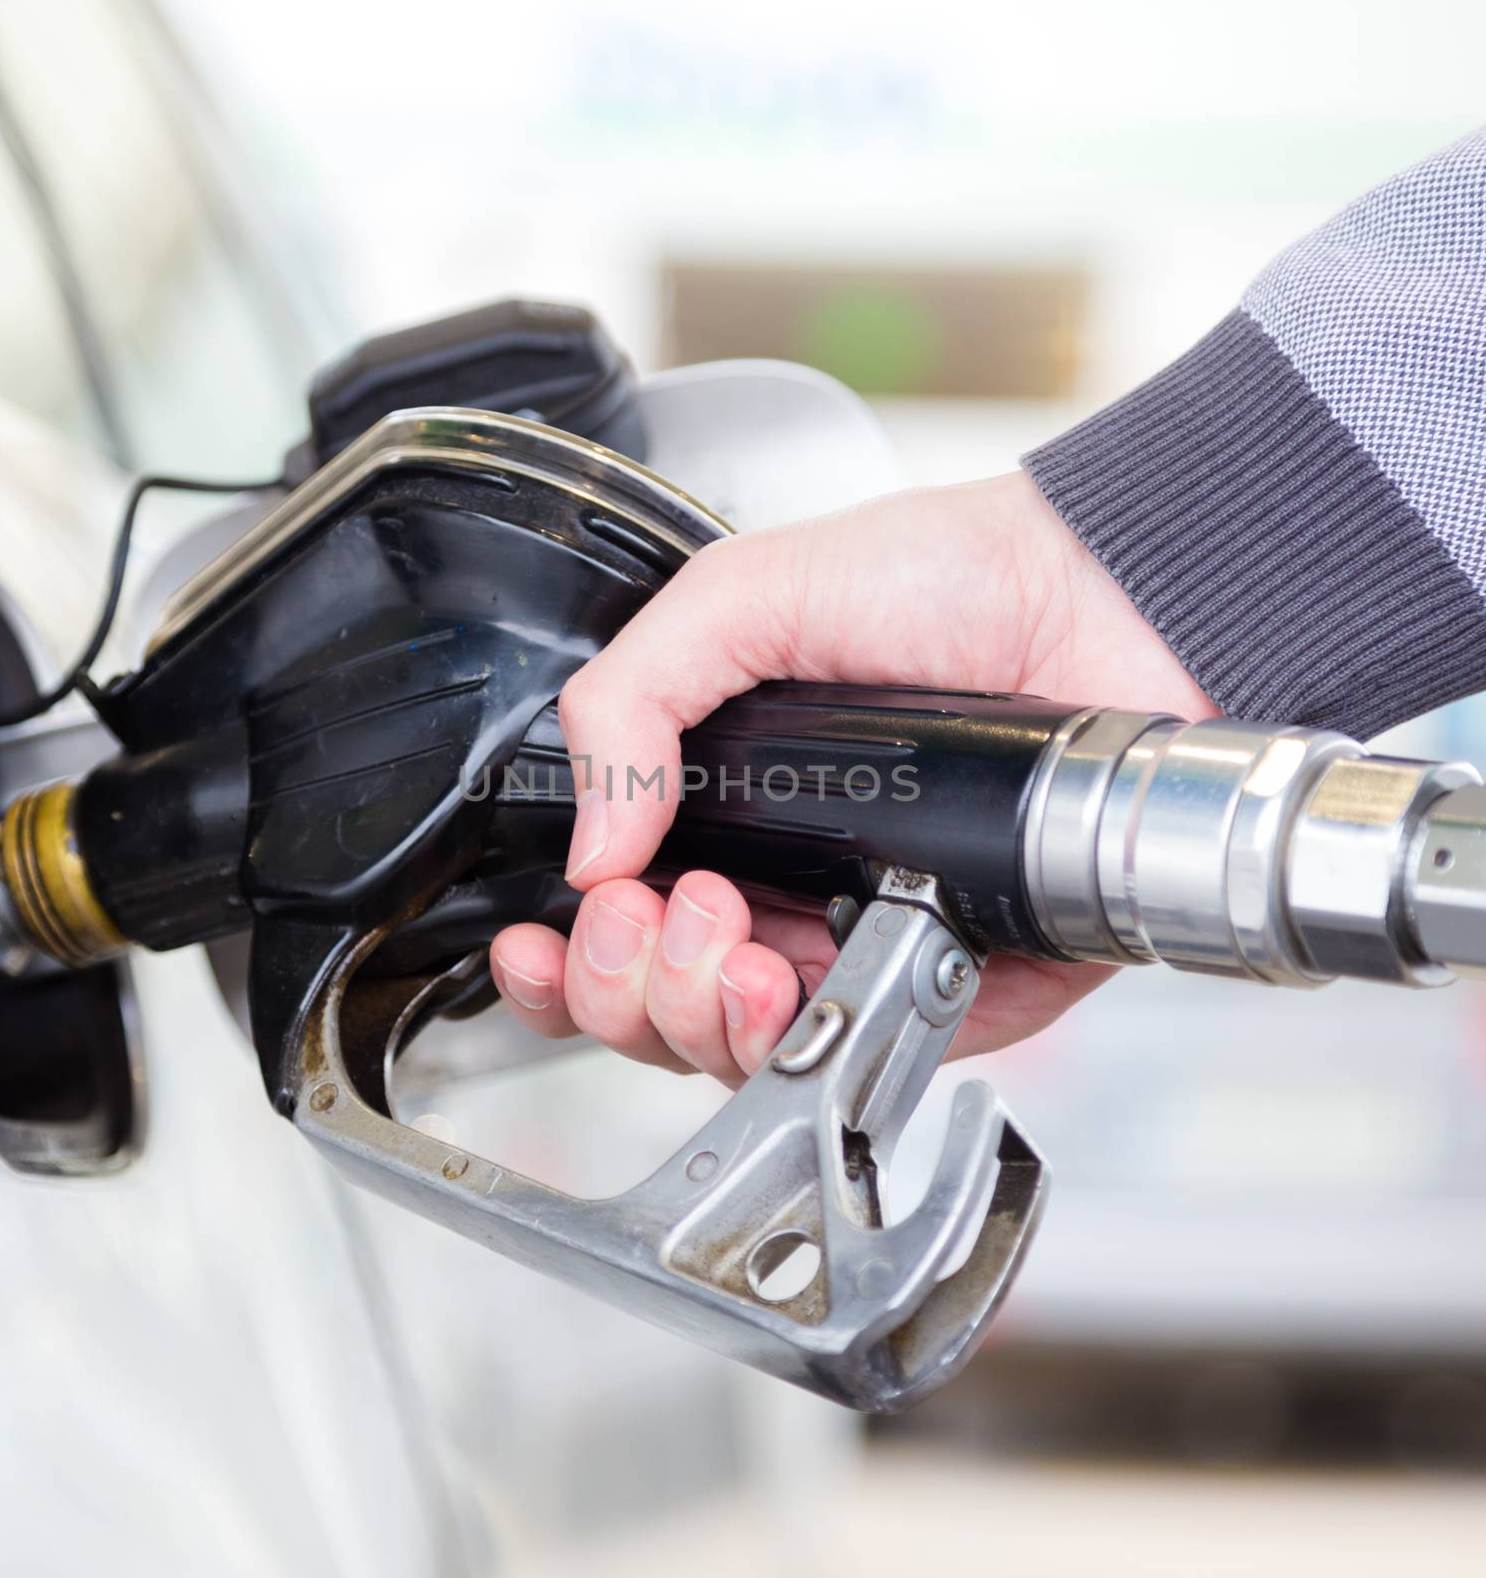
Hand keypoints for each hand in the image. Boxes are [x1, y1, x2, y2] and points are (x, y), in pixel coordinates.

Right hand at [488, 470, 1215, 1080]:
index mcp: (725, 810)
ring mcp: (862, 942)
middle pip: (655, 1012)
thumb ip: (633, 701)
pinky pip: (854, 1059)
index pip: (613, 926)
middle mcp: (782, 889)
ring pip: (737, 1055)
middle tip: (655, 911)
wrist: (1097, 600)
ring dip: (696, 1015)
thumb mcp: (744, 598)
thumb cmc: (943, 579)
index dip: (562, 959)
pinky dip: (801, 1044)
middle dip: (624, 987)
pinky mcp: (950, 986)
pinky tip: (789, 977)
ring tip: (730, 939)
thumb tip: (585, 847)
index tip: (542, 938)